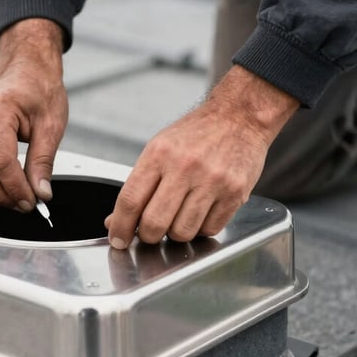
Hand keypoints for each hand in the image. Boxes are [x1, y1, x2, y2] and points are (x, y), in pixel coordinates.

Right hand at [0, 18, 67, 210]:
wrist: (26, 71)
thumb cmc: (39, 90)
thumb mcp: (51, 125)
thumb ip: (43, 161)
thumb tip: (41, 193)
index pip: (1, 162)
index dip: (16, 188)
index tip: (33, 201)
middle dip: (2, 196)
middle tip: (25, 205)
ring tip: (19, 197)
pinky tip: (7, 185)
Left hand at [106, 66, 298, 247]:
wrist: (239, 117)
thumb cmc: (196, 133)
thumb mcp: (159, 148)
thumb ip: (139, 185)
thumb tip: (117, 220)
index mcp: (159, 153)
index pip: (131, 200)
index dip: (120, 227)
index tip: (118, 239)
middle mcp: (185, 167)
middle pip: (154, 223)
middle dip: (148, 236)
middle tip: (150, 232)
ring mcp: (212, 181)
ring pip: (182, 232)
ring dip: (176, 234)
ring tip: (179, 217)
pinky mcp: (234, 193)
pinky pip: (209, 230)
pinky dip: (200, 229)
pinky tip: (200, 212)